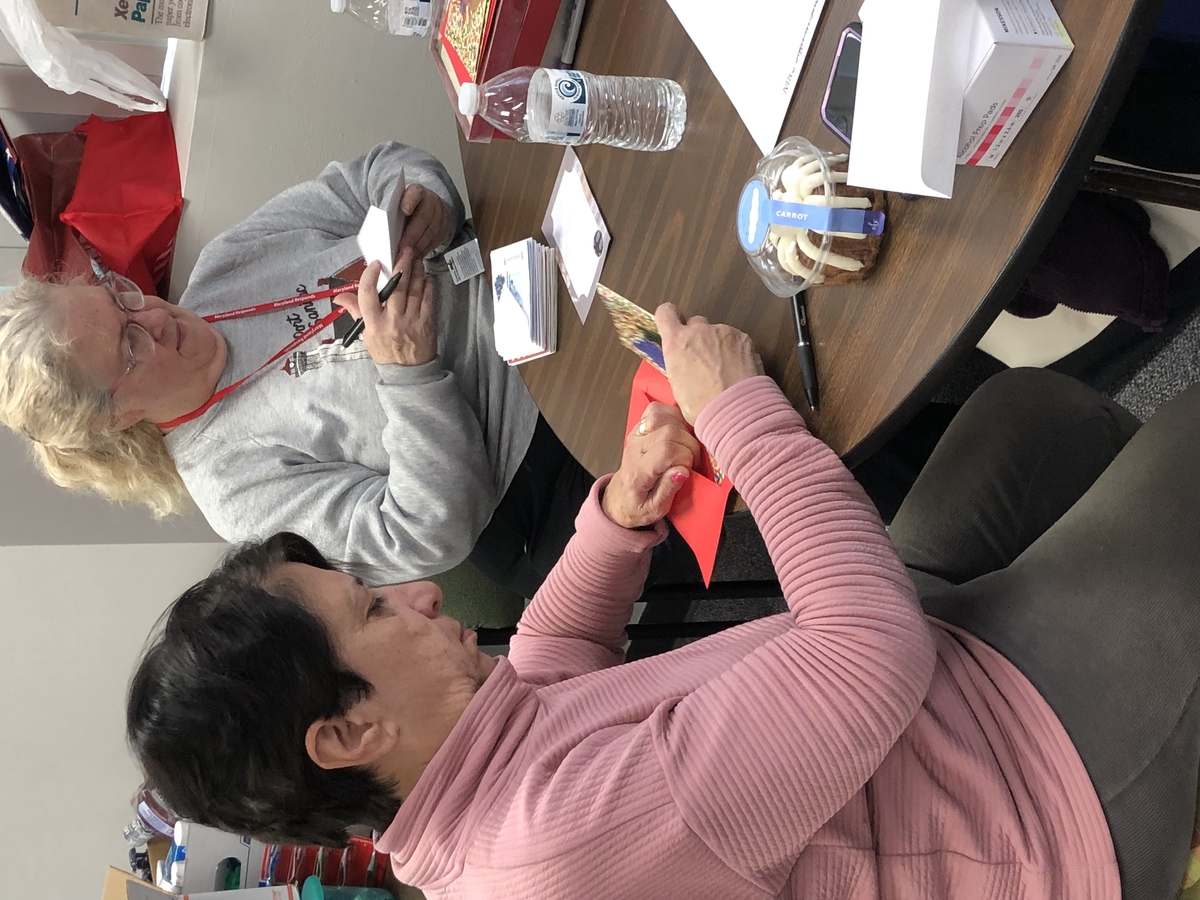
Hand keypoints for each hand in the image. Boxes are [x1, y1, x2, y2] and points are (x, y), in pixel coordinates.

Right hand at [335, 253, 436, 365]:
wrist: (409, 373)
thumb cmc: (385, 352)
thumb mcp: (366, 335)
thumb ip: (356, 312)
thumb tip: (339, 297)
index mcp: (374, 324)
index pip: (367, 295)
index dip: (370, 276)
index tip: (375, 263)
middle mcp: (392, 321)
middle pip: (396, 287)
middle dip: (401, 264)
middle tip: (404, 249)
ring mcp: (411, 321)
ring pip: (414, 289)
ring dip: (416, 270)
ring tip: (415, 258)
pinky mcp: (427, 322)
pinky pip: (428, 298)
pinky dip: (428, 285)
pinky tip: (426, 276)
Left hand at [396, 183, 452, 258]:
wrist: (428, 206)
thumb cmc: (406, 206)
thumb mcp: (397, 203)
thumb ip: (391, 211)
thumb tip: (378, 228)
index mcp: (416, 191)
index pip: (415, 193)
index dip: (410, 201)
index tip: (404, 210)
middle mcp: (431, 200)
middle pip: (423, 218)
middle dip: (412, 236)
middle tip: (402, 249)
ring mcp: (441, 214)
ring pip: (431, 232)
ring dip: (418, 246)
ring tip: (407, 256)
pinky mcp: (445, 227)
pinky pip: (436, 240)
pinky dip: (425, 250)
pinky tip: (416, 257)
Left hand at [602, 402, 699, 528]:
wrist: (620, 497)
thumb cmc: (638, 505)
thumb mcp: (654, 509)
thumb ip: (668, 490)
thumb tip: (683, 471)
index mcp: (638, 471)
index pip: (666, 451)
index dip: (686, 458)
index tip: (689, 470)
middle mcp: (635, 447)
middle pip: (669, 431)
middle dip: (689, 445)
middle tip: (692, 460)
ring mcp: (636, 433)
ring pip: (663, 415)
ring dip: (682, 428)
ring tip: (686, 446)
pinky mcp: (640, 426)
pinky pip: (658, 410)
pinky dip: (674, 417)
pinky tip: (679, 432)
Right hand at [654, 303, 761, 424]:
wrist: (734, 410)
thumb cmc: (700, 405)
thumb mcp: (677, 385)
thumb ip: (679, 363)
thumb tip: (685, 362)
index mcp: (676, 342)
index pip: (665, 312)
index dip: (670, 318)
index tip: (675, 328)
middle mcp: (699, 330)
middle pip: (696, 323)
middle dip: (699, 337)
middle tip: (705, 360)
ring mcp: (723, 331)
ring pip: (718, 333)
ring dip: (719, 345)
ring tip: (726, 371)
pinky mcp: (744, 338)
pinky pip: (737, 340)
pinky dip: (737, 351)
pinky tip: (739, 371)